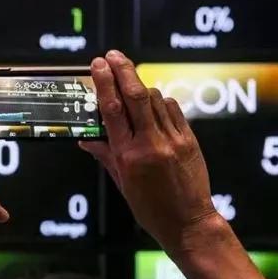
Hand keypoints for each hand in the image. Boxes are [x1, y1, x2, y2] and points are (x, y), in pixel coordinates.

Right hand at [80, 50, 216, 254]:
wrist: (189, 223)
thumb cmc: (151, 208)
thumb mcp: (122, 184)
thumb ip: (106, 155)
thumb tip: (88, 139)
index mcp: (129, 156)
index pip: (113, 110)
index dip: (104, 83)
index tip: (98, 65)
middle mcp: (151, 144)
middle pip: (136, 95)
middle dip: (123, 70)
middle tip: (113, 55)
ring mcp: (173, 140)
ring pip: (156, 100)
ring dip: (141, 88)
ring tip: (131, 86)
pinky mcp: (189, 140)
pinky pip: (173, 110)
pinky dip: (161, 102)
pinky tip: (154, 105)